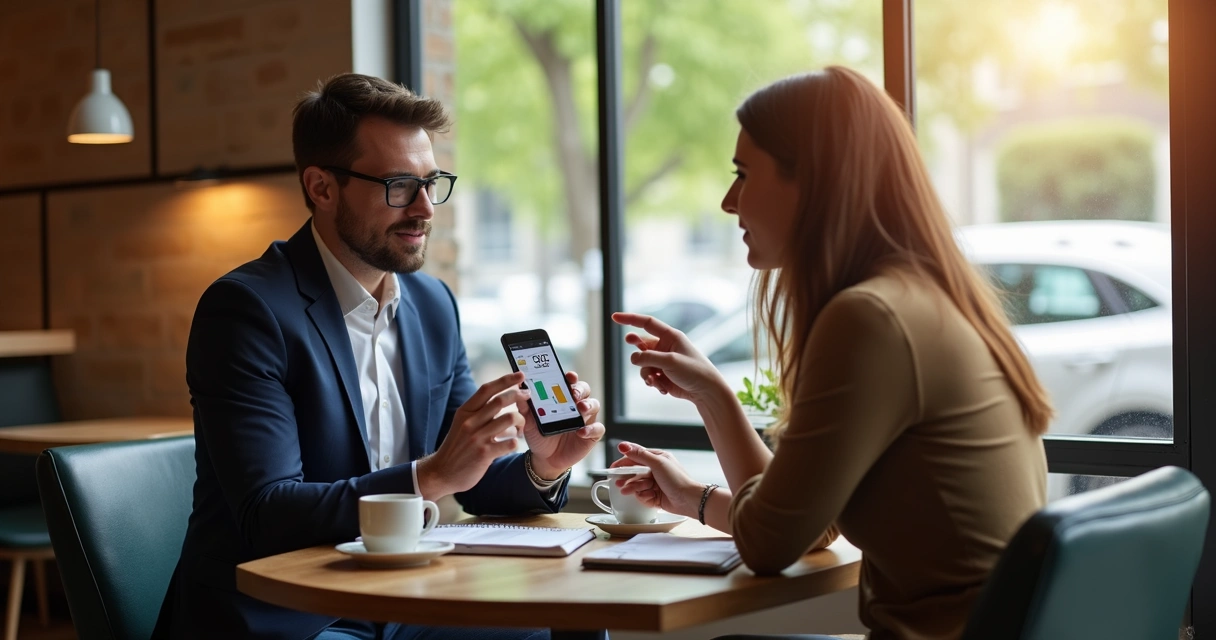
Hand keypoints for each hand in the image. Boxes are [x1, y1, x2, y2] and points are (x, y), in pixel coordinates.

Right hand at [416, 372, 526, 498]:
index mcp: (465, 411)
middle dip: (518, 396)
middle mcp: (470, 422)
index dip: (505, 380)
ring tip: (520, 427)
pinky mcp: (484, 454)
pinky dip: (516, 441)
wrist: (441, 472)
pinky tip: (512, 443)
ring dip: (520, 421)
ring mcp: (477, 438)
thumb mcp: (462, 423)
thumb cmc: (457, 446)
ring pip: (509, 419)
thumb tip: (501, 397)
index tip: (520, 375)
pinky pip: (510, 442)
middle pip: (500, 401)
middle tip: (527, 397)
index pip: (486, 389)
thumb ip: (478, 411)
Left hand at [521, 370, 604, 478]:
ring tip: (581, 408)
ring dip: (589, 405)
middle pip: (585, 390)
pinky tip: (582, 432)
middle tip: (574, 394)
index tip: (569, 376)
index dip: (571, 377)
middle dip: (580, 389)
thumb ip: (525, 407)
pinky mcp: (591, 434)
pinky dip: (591, 429)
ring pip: (594, 405)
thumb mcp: (529, 422)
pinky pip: (597, 428)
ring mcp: (586, 419)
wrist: (544, 458)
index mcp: (563, 398)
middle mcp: (576, 405)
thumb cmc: (539, 435)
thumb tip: (519, 389)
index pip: (569, 382)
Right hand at [611, 312, 730, 404]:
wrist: (706, 392)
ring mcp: (663, 361)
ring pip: (642, 364)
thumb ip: (649, 358)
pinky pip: (648, 376)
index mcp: (670, 337)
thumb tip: (632, 358)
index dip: (630, 319)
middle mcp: (665, 347)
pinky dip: (652, 382)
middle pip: (642, 345)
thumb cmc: (694, 371)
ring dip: (646, 374)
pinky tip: (663, 388)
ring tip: (656, 381)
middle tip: (630, 342)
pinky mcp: (662, 375)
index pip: (647, 323)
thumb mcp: (670, 361)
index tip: (614, 317)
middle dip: (637, 350)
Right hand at [611, 441, 705, 518]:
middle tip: (618, 483)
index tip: (613, 468)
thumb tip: (623, 445)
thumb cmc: (677, 479)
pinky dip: (644, 497)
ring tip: (628, 491)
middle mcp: (656, 470)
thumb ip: (639, 455)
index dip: (623, 463)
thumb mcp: (657, 463)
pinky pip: (643, 496)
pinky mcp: (656, 496)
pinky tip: (650, 497)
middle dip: (627, 478)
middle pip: (635, 473)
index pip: (636, 458)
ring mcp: (656, 483)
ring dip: (634, 488)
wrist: (689, 500)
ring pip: (637, 485)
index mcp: (657, 458)